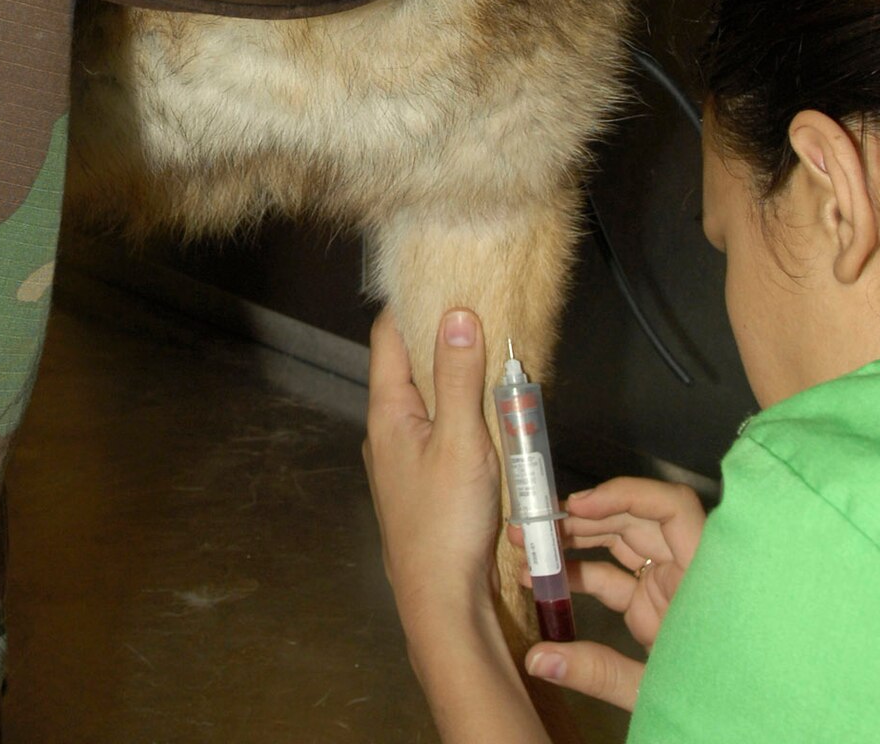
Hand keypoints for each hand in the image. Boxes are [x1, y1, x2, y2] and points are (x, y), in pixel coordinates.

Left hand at [364, 307, 502, 641]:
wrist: (441, 602)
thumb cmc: (446, 522)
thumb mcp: (460, 441)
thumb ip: (458, 378)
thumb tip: (456, 313)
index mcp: (387, 413)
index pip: (388, 337)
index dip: (412, 303)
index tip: (443, 276)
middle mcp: (387, 431)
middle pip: (408, 366)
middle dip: (441, 339)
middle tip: (481, 310)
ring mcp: (402, 460)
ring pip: (427, 402)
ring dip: (455, 379)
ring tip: (492, 355)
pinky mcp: (422, 484)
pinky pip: (439, 431)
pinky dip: (461, 414)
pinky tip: (491, 415)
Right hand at [519, 475, 705, 711]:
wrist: (735, 732)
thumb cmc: (712, 706)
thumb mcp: (655, 691)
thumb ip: (598, 672)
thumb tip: (537, 659)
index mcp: (700, 579)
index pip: (672, 508)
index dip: (626, 495)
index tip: (579, 506)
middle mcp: (685, 571)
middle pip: (635, 520)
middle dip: (582, 518)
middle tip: (533, 526)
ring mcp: (667, 586)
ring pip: (620, 542)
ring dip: (574, 540)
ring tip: (527, 543)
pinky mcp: (651, 604)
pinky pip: (613, 576)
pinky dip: (579, 574)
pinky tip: (543, 579)